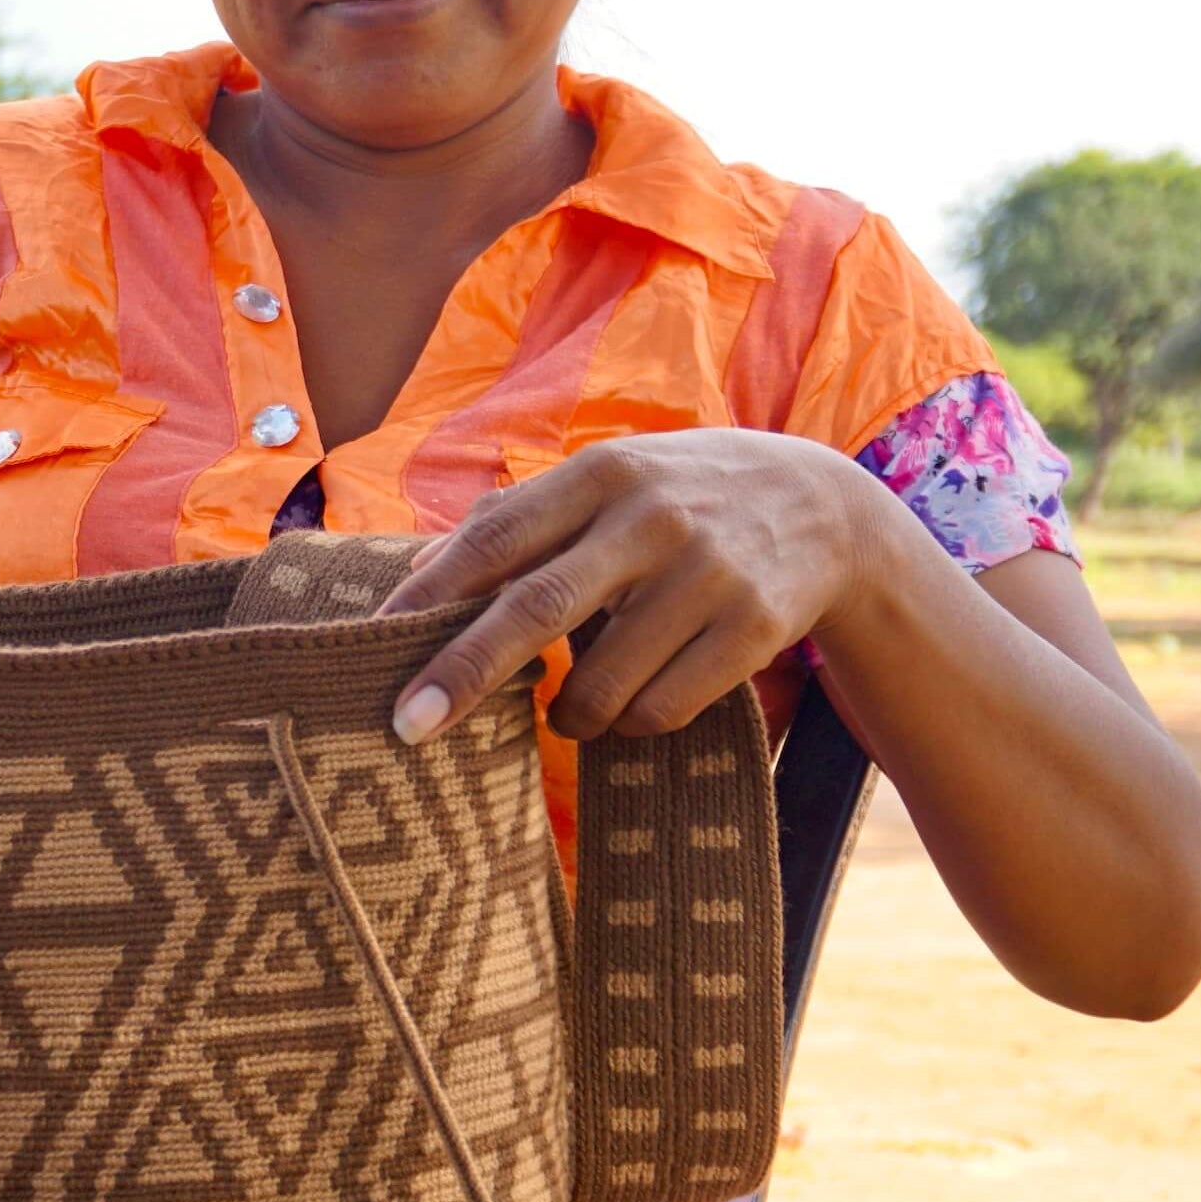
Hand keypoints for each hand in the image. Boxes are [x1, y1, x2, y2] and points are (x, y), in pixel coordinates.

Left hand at [377, 432, 876, 742]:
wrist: (827, 510)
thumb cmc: (680, 498)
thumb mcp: (608, 482)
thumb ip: (516, 522)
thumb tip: (413, 578)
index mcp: (601, 474)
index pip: (497, 538)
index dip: (431, 595)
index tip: (373, 644)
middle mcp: (651, 518)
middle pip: (537, 608)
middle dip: (464, 673)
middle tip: (407, 728)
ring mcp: (707, 574)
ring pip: (603, 682)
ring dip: (567, 714)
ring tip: (569, 707)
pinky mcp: (753, 628)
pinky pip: (662, 708)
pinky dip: (630, 723)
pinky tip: (634, 703)